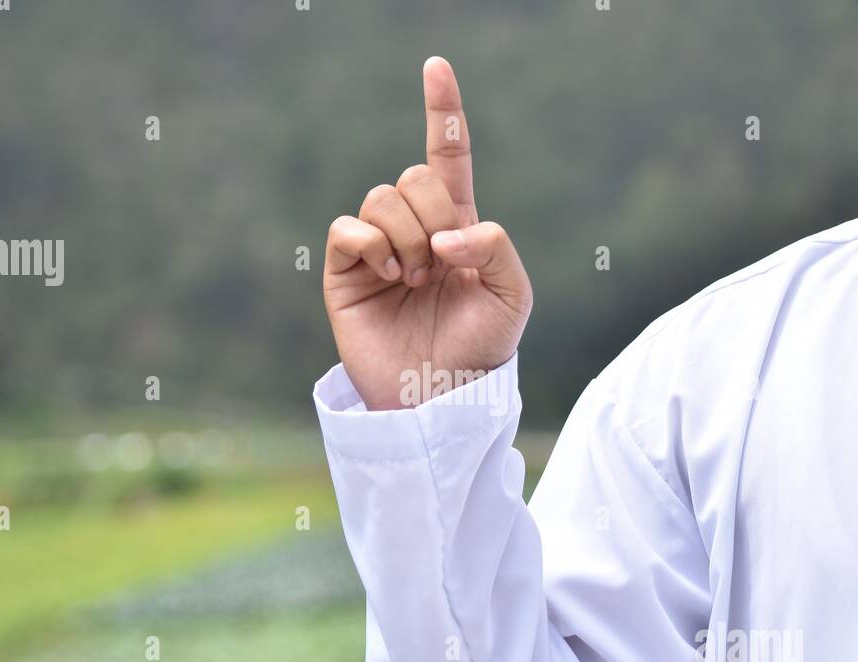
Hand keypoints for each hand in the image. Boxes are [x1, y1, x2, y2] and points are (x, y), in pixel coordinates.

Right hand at [323, 56, 532, 410]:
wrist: (438, 399)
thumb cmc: (480, 350)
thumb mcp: (511, 294)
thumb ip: (495, 245)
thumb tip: (445, 234)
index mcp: (458, 226)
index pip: (447, 156)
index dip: (442, 111)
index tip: (436, 65)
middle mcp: (414, 229)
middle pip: (413, 175)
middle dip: (435, 214)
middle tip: (441, 264)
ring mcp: (377, 248)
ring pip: (382, 197)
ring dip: (407, 238)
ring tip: (415, 281)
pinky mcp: (346, 270)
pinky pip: (349, 227)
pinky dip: (373, 244)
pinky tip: (389, 276)